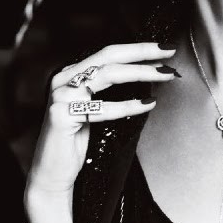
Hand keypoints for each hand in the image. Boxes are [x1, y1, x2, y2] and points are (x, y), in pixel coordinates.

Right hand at [26, 43, 175, 201]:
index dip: (137, 49)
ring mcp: (61, 96)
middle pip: (109, 56)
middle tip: (168, 53)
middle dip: (142, 52)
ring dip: (141, 73)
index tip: (163, 49)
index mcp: (71, 74)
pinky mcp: (61, 116)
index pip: (108, 53)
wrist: (53, 173)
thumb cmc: (76, 142)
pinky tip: (147, 105)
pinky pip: (101, 108)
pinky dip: (128, 106)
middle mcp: (64, 79)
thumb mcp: (94, 109)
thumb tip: (146, 75)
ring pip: (107, 75)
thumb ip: (109, 90)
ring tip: (164, 75)